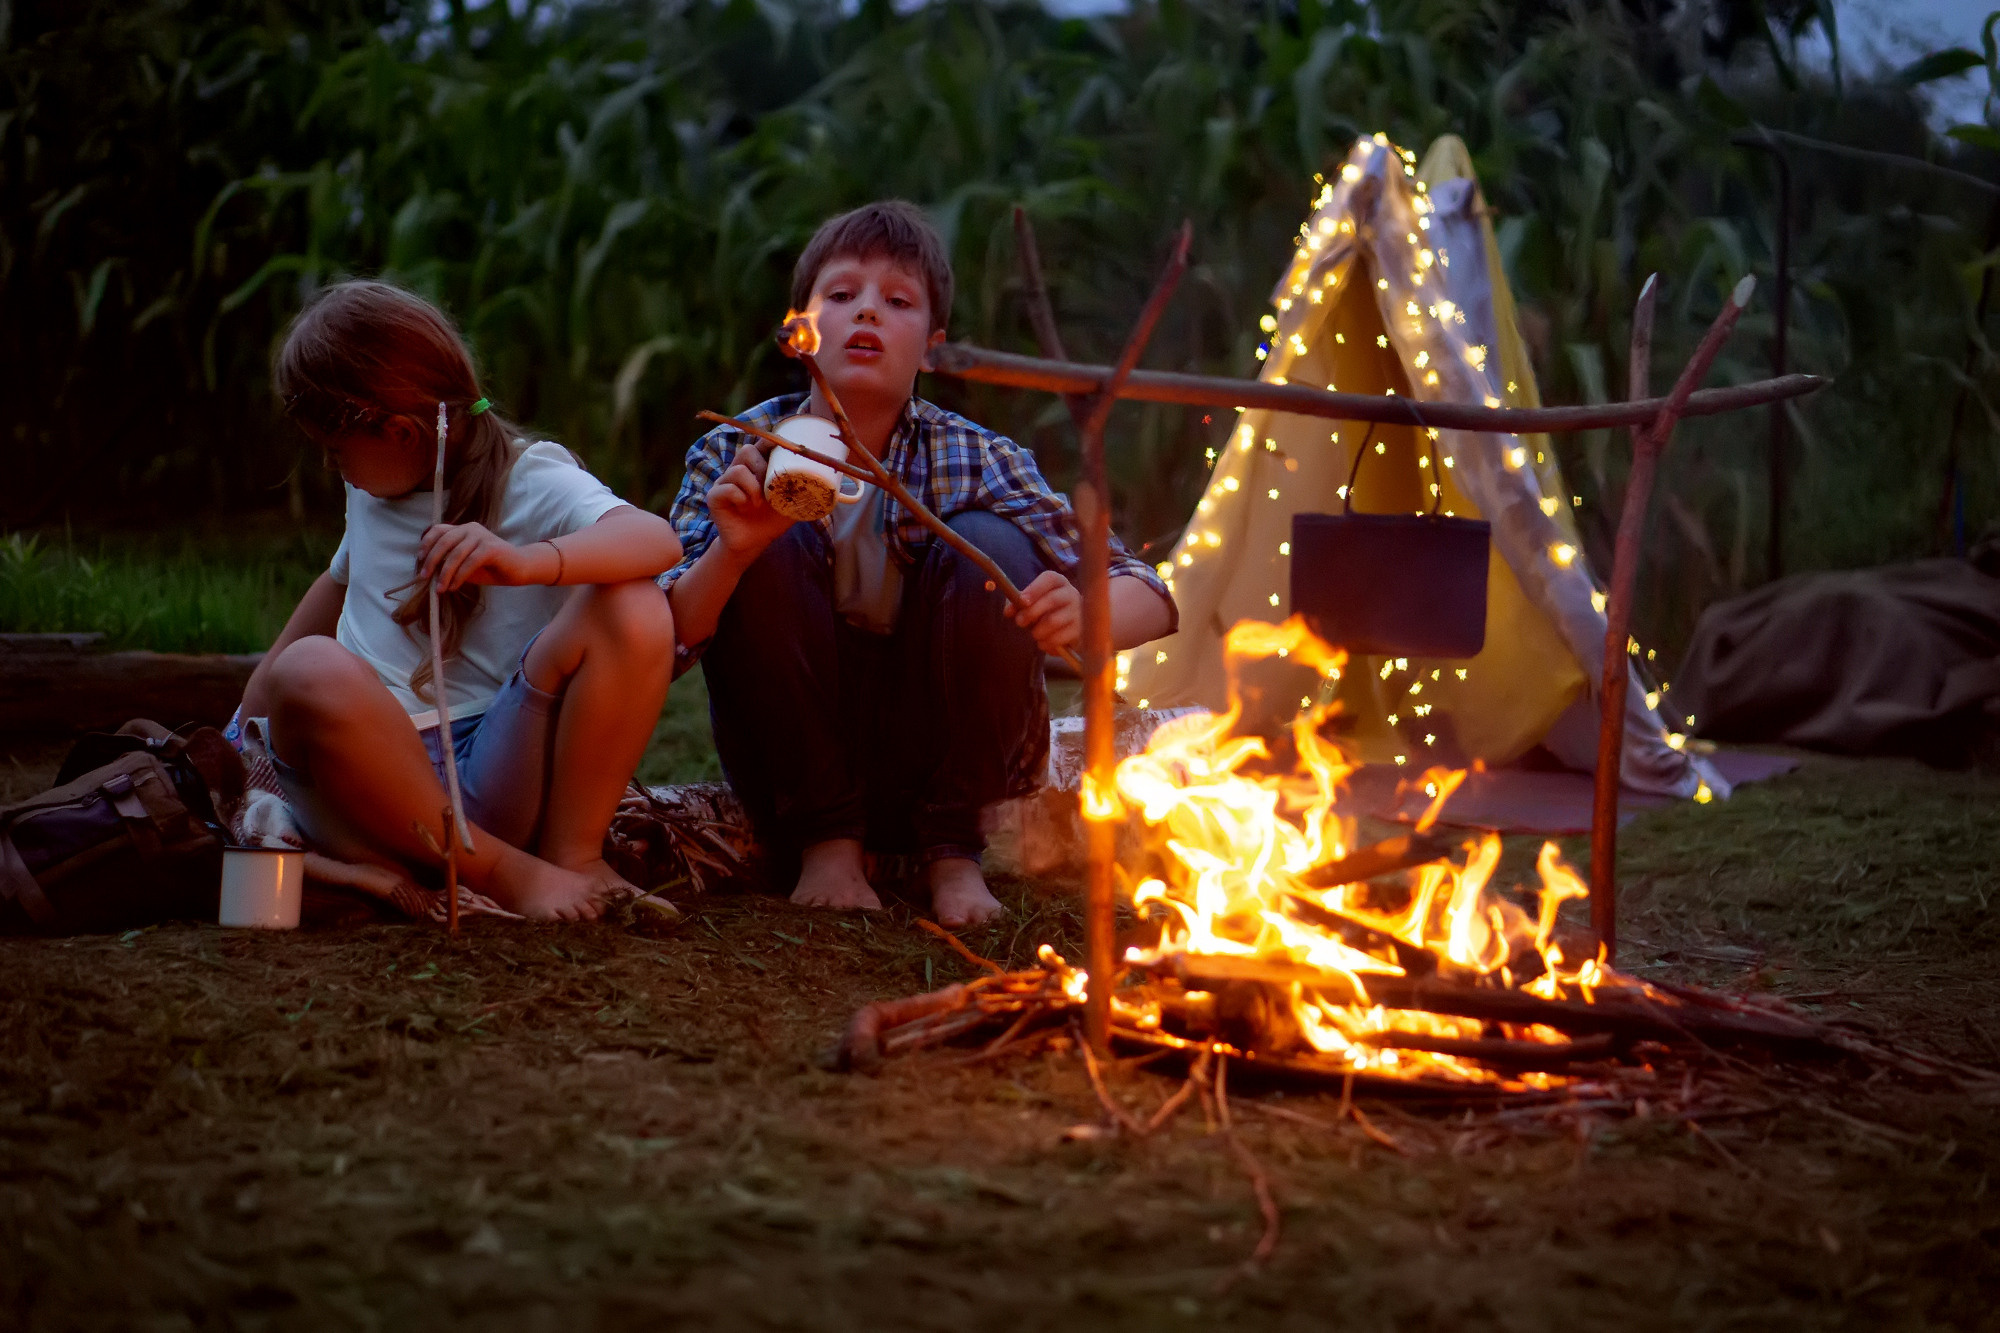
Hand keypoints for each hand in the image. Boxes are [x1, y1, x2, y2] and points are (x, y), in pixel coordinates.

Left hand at [418, 521, 538, 590]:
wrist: (520, 569)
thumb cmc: (491, 568)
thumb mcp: (465, 564)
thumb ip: (449, 562)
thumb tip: (429, 571)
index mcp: (464, 529)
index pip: (439, 530)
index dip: (426, 543)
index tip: (420, 558)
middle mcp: (471, 528)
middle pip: (444, 541)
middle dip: (431, 560)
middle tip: (425, 578)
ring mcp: (482, 537)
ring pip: (455, 554)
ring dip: (444, 573)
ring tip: (440, 588)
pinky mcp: (491, 548)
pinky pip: (469, 563)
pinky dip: (459, 577)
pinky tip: (454, 587)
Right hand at [708, 443, 794, 563]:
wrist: (753, 544)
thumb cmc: (771, 521)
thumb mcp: (792, 506)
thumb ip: (806, 494)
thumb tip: (835, 490)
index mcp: (756, 468)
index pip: (761, 445)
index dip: (770, 442)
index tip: (783, 447)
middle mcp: (738, 470)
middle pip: (747, 451)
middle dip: (762, 467)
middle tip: (770, 486)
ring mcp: (724, 483)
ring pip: (737, 470)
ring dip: (753, 487)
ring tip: (758, 503)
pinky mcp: (714, 497)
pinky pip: (726, 489)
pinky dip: (740, 498)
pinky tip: (745, 507)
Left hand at [1003, 570, 1081, 654]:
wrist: (1072, 628)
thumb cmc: (1048, 611)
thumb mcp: (1033, 604)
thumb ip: (1019, 604)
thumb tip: (1008, 611)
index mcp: (1059, 582)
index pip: (1049, 578)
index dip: (1035, 588)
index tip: (1022, 600)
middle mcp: (1071, 594)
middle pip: (1052, 599)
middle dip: (1031, 612)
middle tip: (1019, 622)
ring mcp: (1079, 612)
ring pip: (1054, 621)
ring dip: (1038, 630)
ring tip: (1035, 634)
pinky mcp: (1081, 631)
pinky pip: (1059, 637)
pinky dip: (1046, 642)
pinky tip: (1044, 642)